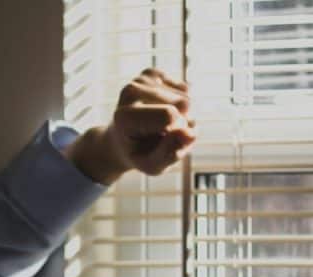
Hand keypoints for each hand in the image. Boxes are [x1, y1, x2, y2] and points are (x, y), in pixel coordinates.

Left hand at [66, 68, 195, 184]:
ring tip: (162, 125)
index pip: (171, 115)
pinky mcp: (152, 74)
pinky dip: (180, 105)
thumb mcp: (152, 166)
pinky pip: (185, 89)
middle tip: (162, 134)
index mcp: (125, 116)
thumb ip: (170, 154)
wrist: (122, 140)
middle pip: (184, 104)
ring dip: (182, 116)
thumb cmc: (138, 154)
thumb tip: (190, 133)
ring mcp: (140, 80)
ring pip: (187, 97)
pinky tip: (164, 111)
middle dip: (182, 123)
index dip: (178, 132)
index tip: (164, 141)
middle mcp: (130, 91)